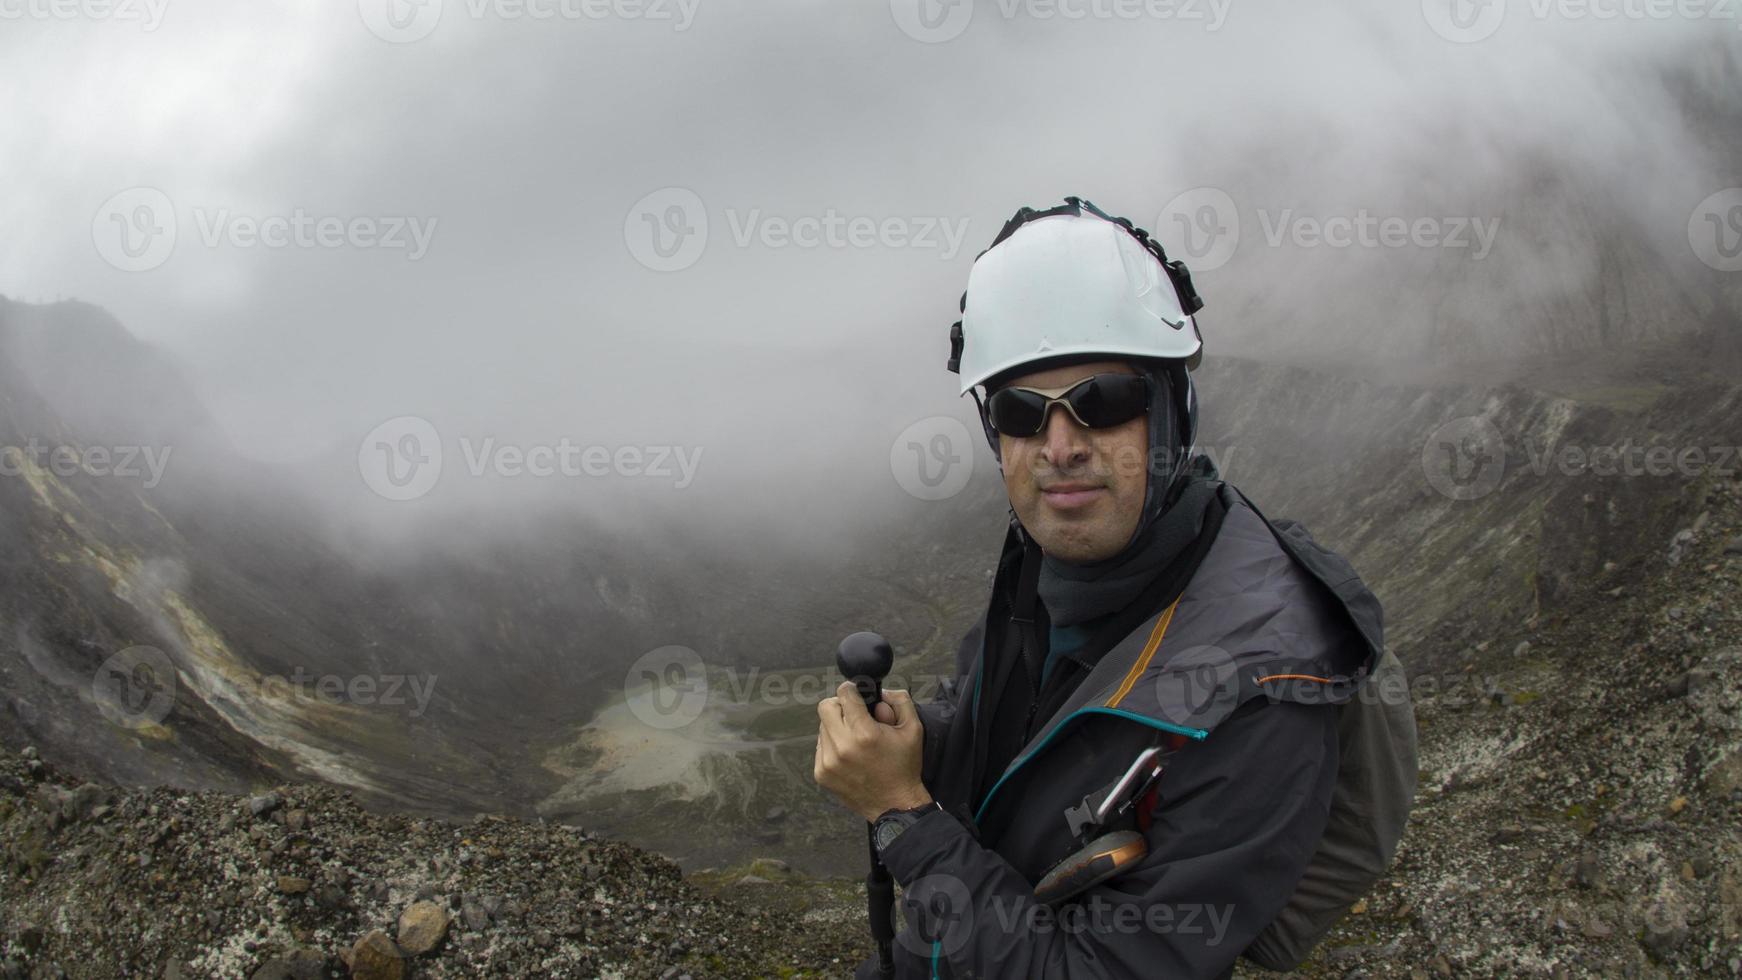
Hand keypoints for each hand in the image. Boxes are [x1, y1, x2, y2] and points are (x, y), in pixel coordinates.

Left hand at [814, 682, 930, 823]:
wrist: (895, 805)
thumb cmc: (904, 766)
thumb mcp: (913, 728)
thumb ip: (899, 700)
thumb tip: (880, 692)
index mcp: (865, 733)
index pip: (844, 694)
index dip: (852, 690)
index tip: (856, 694)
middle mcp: (842, 746)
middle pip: (826, 707)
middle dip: (840, 706)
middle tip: (854, 715)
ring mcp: (828, 761)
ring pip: (822, 727)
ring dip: (836, 727)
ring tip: (855, 740)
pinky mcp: (821, 774)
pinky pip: (820, 746)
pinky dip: (832, 745)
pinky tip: (849, 755)